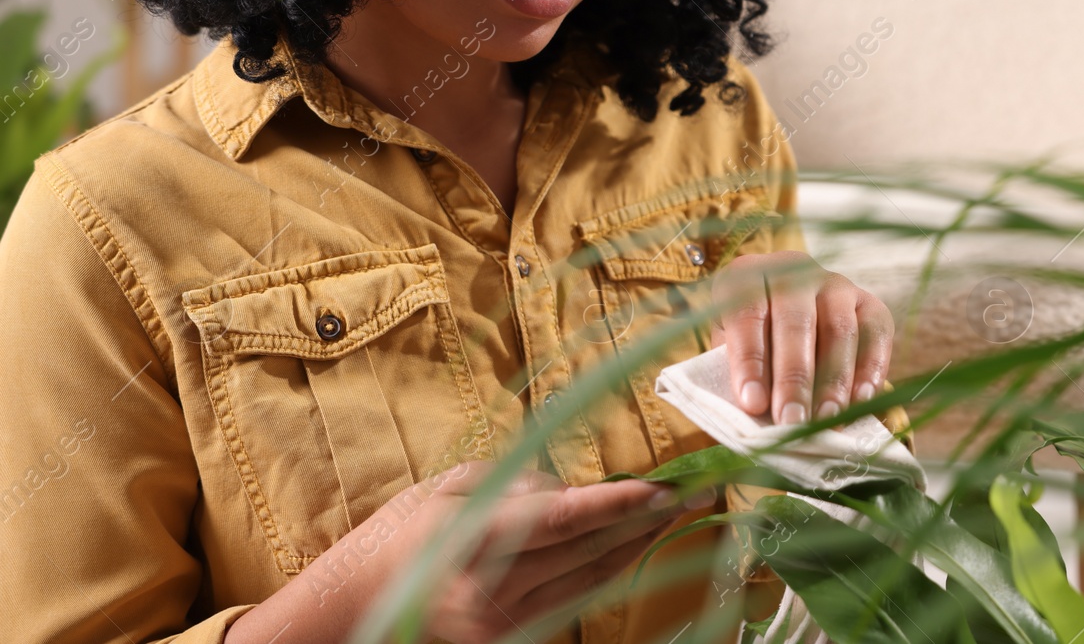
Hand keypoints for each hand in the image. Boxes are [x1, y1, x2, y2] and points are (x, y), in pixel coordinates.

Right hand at [225, 460, 710, 643]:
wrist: (357, 607)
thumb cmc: (401, 534)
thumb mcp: (448, 489)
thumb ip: (515, 484)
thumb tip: (573, 486)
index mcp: (473, 542)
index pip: (562, 522)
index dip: (617, 505)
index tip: (662, 488)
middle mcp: (494, 590)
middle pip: (590, 552)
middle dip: (646, 520)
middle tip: (696, 491)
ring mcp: (505, 623)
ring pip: (592, 579)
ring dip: (639, 544)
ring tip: (680, 512)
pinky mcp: (513, 639)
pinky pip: (574, 598)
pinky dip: (607, 568)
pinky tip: (635, 543)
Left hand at [708, 250, 893, 425]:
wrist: (789, 323)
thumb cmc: (752, 342)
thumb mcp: (730, 350)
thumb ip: (740, 374)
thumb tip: (756, 413)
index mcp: (747, 276)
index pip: (746, 315)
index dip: (749, 361)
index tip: (753, 404)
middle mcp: (793, 272)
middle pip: (795, 322)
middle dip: (794, 378)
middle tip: (791, 420)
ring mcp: (834, 283)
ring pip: (838, 329)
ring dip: (833, 380)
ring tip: (826, 420)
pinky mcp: (868, 301)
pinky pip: (875, 331)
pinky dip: (871, 368)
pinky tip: (862, 400)